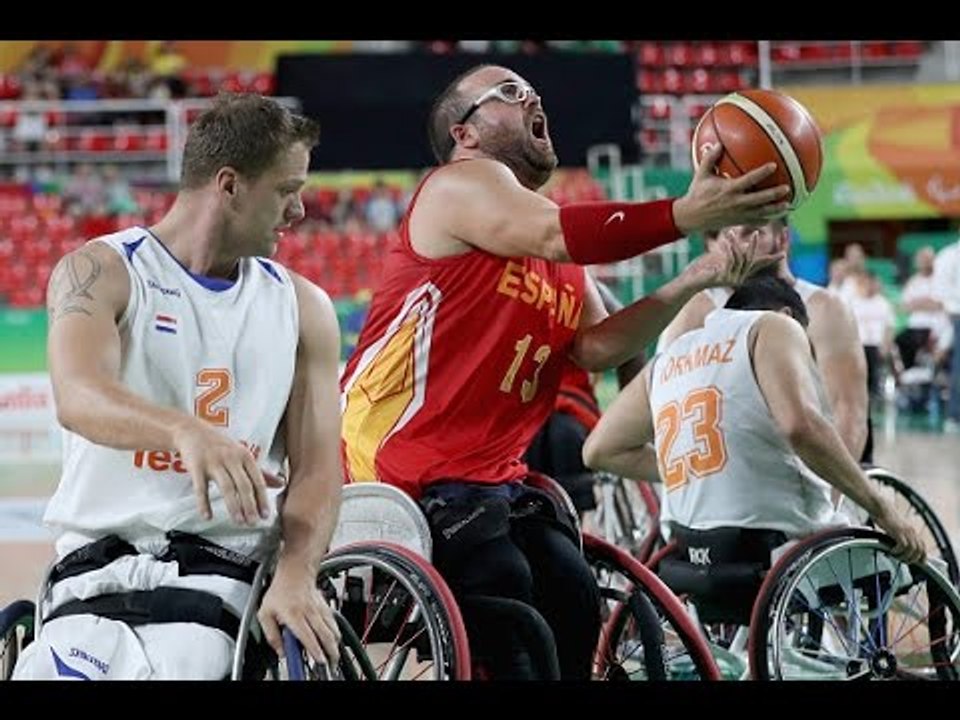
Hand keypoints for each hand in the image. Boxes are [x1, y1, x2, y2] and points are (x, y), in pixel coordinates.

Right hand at [173, 419, 285, 524]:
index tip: (266, 515)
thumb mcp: (242, 455)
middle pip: (244, 485)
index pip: (258, 480)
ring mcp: (213, 462)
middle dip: (250, 506)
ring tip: (239, 521)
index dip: (263, 499)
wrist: (192, 431)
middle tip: (253, 522)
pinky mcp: (197, 467)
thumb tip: (281, 483)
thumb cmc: (220, 446)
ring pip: (227, 487)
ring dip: (234, 507)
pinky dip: (204, 504)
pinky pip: (201, 488)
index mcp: (245, 456)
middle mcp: (231, 458)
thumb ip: (261, 471)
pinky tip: (207, 516)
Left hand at [258, 559, 340, 667]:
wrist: (295, 571)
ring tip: (334, 656)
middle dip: (330, 652)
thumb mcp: (265, 613)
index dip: (315, 650)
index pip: (307, 636)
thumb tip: (280, 651)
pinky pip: (334, 622)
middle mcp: (309, 612)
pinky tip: (335, 640)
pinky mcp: (325, 606)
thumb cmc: (279, 591)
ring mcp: (319, 609)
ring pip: (332, 629)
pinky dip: (336, 633)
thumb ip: (271, 635)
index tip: (320, 661)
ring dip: (335, 644)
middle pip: (325, 635)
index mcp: (293, 615)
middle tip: (330, 664)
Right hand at [672, 144, 790, 234]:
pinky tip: (775, 215)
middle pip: (760, 199)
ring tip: (787, 205)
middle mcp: (736, 202)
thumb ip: (710, 159)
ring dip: (775, 209)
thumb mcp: (701, 175)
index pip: (749, 180)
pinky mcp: (738, 222)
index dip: (762, 173)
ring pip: (761, 213)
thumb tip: (718, 144)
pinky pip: (755, 221)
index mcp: (729, 189)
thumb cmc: (697, 193)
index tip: (774, 166)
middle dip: (774, 194)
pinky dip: (766, 219)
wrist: (691, 217)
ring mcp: (738, 214)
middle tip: (787, 188)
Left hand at [680, 231, 783, 290]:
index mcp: (739, 274)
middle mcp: (739, 279)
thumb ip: (725, 250)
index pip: (757, 265)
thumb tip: (731, 236)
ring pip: (742, 259)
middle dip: (754, 246)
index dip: (770, 259)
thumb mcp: (714, 258)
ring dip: (736, 245)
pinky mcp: (725, 279)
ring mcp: (732, 280)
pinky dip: (729, 249)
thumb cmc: (699, 270)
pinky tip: (726, 240)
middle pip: (752, 261)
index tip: (784, 253)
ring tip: (730, 232)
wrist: (689, 283)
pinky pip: (731, 261)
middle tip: (757, 232)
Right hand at [872, 505, 926, 564]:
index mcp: (913, 531)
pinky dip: (897, 551)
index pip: (923, 547)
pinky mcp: (898, 531)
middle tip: (903, 561)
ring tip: (896, 557)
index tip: (920, 563)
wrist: (881, 508)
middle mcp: (912, 531)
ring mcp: (906, 531)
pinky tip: (891, 551)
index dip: (923, 556)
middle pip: (919, 550)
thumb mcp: (898, 528)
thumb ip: (902, 536)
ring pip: (912, 550)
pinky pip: (902, 546)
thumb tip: (903, 547)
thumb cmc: (886, 518)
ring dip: (904, 556)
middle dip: (912, 559)